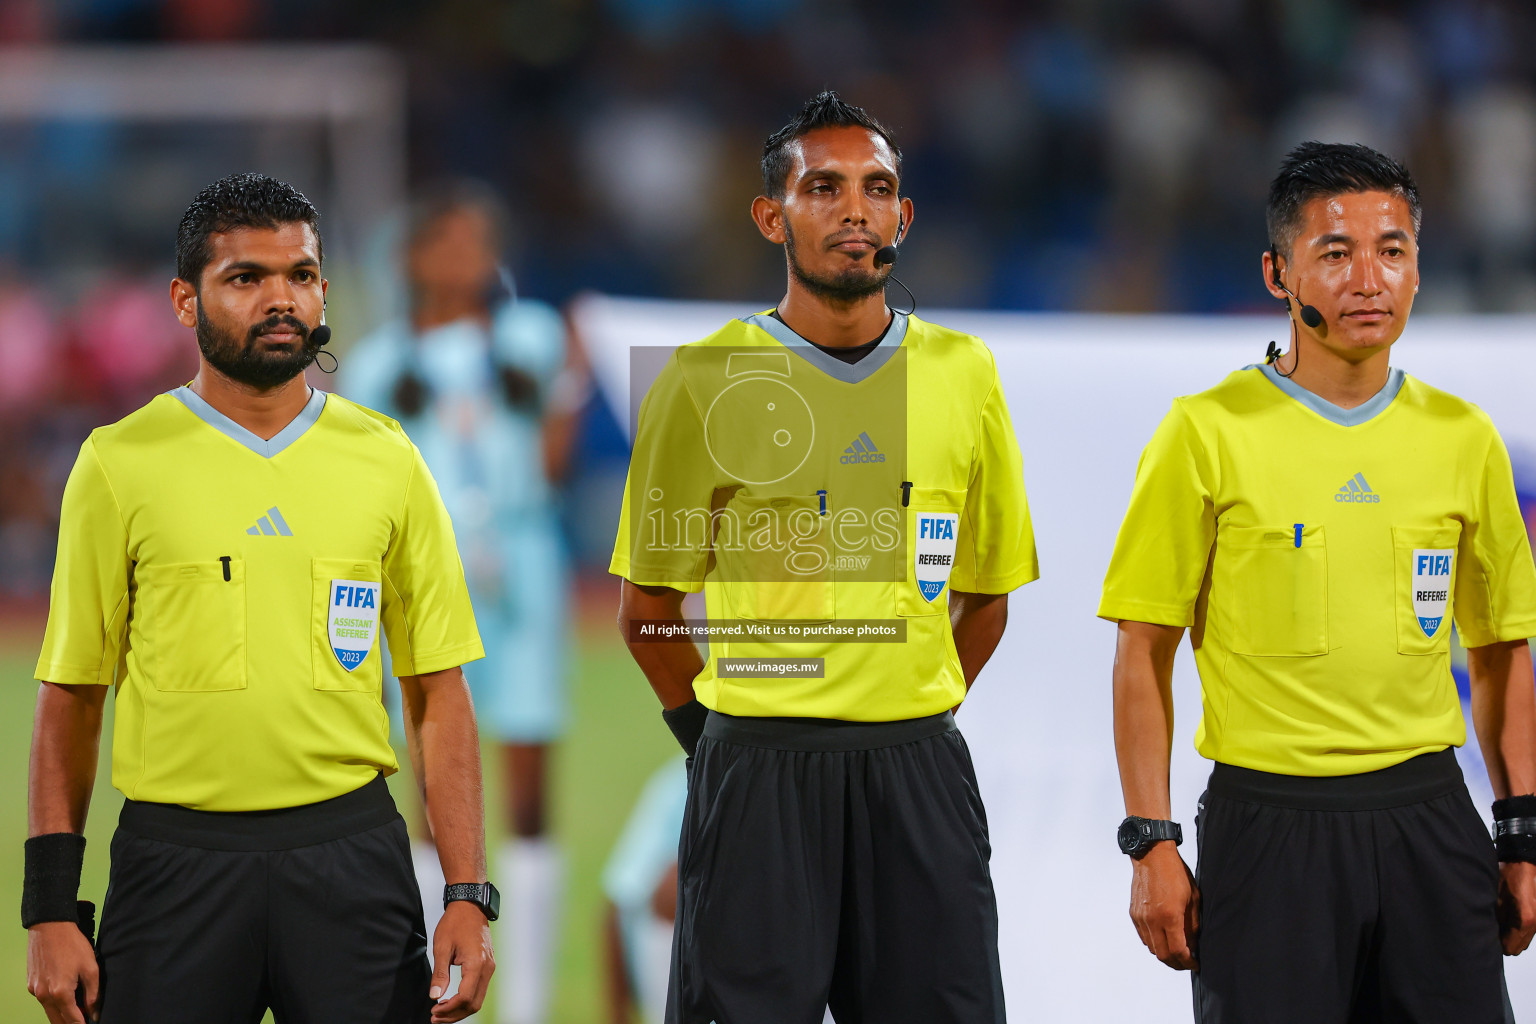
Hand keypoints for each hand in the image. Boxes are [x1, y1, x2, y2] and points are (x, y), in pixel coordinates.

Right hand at [26, 922, 98, 1023]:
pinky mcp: (31, 983)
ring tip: (77, 1009)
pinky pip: (43, 999)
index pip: (72, 1019)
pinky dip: (53, 1002)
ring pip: (49, 1011)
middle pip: (57, 1020)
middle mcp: (44, 995)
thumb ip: (93, 994)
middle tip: (83, 1018)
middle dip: (70, 1022)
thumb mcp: (90, 968)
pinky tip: (64, 994)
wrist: (50, 927)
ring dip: (62, 1013)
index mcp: (60, 993)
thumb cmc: (72, 945)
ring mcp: (35, 990)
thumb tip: (94, 1013)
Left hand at [429, 900, 494, 1022]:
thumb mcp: (442, 947)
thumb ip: (440, 974)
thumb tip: (435, 996)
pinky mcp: (488, 965)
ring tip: (441, 1010)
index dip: (449, 1009)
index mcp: (476, 964)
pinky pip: (480, 989)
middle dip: (454, 1014)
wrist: (470, 906)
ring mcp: (490, 967)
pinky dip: (467, 999)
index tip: (433, 1010)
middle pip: (474, 1003)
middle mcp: (487, 968)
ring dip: (460, 1008)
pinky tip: (452, 999)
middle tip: (435, 1017)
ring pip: (478, 999)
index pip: (465, 998)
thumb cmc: (455, 923)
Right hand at [1129, 842, 1199, 970]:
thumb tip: (1193, 944)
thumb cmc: (1174, 872)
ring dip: (1164, 954)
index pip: (1178, 951)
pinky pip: (1143, 936)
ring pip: (1151, 948)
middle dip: (1176, 963)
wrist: (1152, 856)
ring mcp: (1141, 918)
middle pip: (1162, 955)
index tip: (1195, 963)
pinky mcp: (1134, 914)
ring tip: (1176, 952)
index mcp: (1170, 916)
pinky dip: (1154, 943)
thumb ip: (1192, 925)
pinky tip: (1163, 939)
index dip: (1188, 962)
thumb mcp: (1193, 899)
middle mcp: (1152, 920)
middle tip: (1186, 962)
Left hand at [1499, 860, 1535, 954]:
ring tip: (1501, 924)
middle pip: (1518, 948)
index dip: (1497, 944)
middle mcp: (1535, 925)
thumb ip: (1497, 922)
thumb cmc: (1508, 878)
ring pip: (1524, 942)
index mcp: (1524, 921)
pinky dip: (1518, 931)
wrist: (1522, 866)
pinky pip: (1528, 933)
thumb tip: (1493, 935)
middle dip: (1505, 943)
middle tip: (1493, 931)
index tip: (1489, 936)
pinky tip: (1509, 920)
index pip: (1510, 947)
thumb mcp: (1496, 901)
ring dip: (1512, 938)